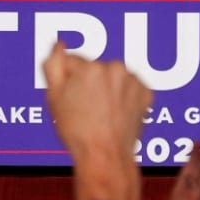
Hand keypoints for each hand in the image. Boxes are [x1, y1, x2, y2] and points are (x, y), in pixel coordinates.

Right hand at [42, 43, 146, 199]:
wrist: (105, 155)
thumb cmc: (78, 131)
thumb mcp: (54, 97)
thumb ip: (53, 65)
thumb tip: (59, 44)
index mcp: (90, 66)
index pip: (72, 61)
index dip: (68, 80)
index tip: (70, 97)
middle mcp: (115, 68)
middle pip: (95, 67)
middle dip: (89, 82)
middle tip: (85, 108)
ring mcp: (133, 81)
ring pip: (114, 77)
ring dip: (108, 88)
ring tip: (101, 112)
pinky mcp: (146, 93)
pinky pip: (130, 88)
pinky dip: (124, 97)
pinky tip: (115, 113)